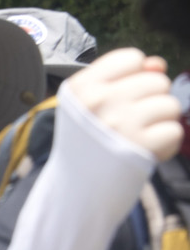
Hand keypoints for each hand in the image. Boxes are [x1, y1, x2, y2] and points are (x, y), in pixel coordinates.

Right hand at [62, 48, 182, 162]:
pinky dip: (165, 145)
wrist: (75, 190)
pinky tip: (145, 152)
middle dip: (151, 102)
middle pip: (157, 81)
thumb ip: (125, 77)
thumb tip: (158, 65)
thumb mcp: (93, 105)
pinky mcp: (139, 146)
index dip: (134, 78)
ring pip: (170, 105)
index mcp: (82, 87)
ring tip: (137, 138)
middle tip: (129, 125)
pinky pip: (174, 132)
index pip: (132, 59)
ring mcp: (120, 123)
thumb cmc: (88, 143)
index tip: (120, 99)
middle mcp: (99, 101)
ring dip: (160, 124)